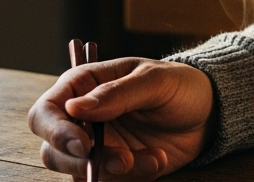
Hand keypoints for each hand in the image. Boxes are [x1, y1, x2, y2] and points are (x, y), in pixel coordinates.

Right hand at [28, 58, 214, 179]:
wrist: (208, 112)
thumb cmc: (180, 86)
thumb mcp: (156, 81)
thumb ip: (117, 93)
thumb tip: (73, 107)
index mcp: (83, 86)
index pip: (45, 112)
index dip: (55, 131)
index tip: (83, 144)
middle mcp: (82, 119)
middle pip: (53, 150)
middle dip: (84, 160)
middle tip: (124, 159)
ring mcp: (95, 145)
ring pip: (77, 171)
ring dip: (113, 170)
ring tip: (152, 157)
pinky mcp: (112, 167)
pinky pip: (107, 180)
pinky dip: (133, 177)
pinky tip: (158, 159)